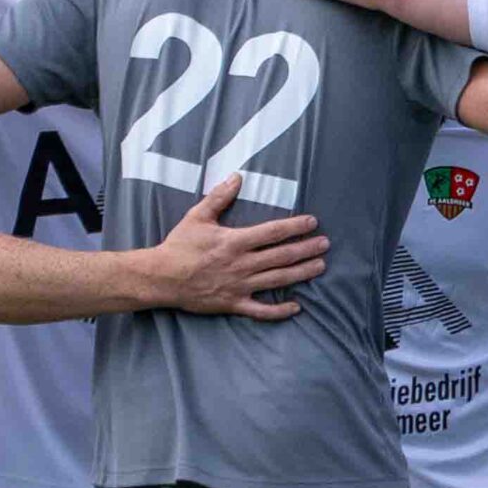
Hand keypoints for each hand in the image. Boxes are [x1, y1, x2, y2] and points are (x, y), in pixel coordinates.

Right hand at [142, 174, 329, 317]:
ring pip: (278, 280)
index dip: (294, 227)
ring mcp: (239, 286)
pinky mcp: (233, 304)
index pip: (272, 232)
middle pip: (281, 256)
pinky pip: (261, 311)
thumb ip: (219, 197)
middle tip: (325, 244)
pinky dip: (279, 311)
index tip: (312, 222)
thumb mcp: (197, 216)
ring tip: (320, 266)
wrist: (161, 278)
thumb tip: (237, 177)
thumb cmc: (179, 245)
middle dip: (306, 249)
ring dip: (301, 273)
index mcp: (234, 241)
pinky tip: (297, 307)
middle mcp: (241, 264)